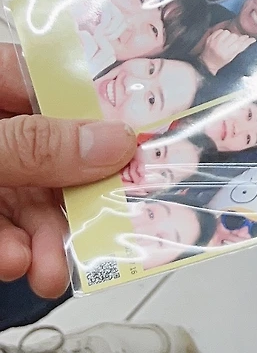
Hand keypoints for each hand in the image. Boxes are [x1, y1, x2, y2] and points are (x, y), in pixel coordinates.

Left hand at [0, 46, 134, 296]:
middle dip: (79, 198)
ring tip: (50, 270)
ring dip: (48, 240)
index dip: (105, 109)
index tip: (147, 141)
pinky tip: (16, 263)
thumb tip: (114, 142)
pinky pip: (6, 230)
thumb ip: (36, 144)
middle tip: (107, 228)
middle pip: (58, 153)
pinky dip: (14, 251)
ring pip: (33, 201)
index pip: (57, 82)